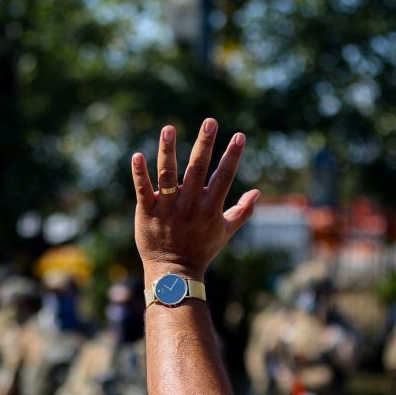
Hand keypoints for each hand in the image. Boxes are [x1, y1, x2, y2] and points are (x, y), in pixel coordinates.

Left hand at [131, 118, 259, 280]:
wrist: (173, 273)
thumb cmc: (201, 250)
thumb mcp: (225, 231)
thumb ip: (242, 211)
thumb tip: (258, 192)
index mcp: (210, 208)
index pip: (224, 177)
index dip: (232, 156)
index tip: (240, 136)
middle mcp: (189, 205)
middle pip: (198, 169)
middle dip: (205, 144)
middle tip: (210, 122)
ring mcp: (167, 208)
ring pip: (167, 175)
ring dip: (168, 151)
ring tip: (169, 129)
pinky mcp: (147, 212)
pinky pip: (142, 190)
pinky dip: (140, 173)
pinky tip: (137, 156)